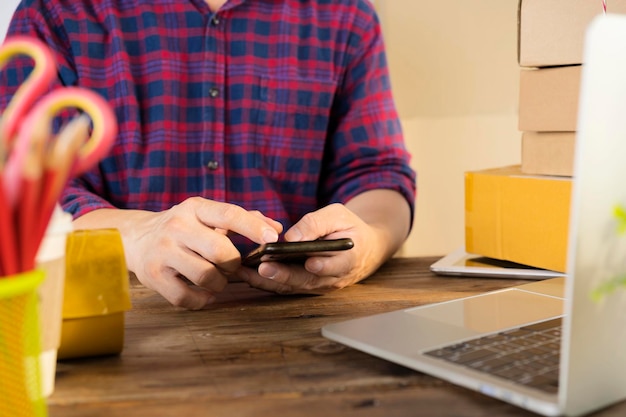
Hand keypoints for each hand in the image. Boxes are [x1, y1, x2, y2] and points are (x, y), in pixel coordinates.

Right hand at [73, 197, 281, 308]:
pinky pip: (186, 297)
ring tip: (217, 278)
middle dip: (234, 263)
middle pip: (221, 251)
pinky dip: (202, 300)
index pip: (229, 214)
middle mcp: (177, 226)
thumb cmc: (184, 227)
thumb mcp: (208, 215)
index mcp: (195, 208)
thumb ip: (244, 219)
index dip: (253, 227)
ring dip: (220, 283)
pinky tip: (203, 292)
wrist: (136, 238)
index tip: (273, 239)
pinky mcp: (154, 277)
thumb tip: (277, 228)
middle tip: (231, 266)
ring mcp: (163, 252)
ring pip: (206, 277)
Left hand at [238, 190, 409, 293]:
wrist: (361, 247)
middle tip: (264, 268)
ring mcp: (320, 286)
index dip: (324, 267)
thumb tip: (291, 237)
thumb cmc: (349, 227)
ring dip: (269, 282)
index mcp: (349, 259)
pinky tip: (248, 274)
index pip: (337, 266)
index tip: (310, 263)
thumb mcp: (339, 215)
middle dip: (285, 275)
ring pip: (293, 287)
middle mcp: (334, 278)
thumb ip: (317, 223)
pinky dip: (267, 283)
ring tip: (246, 273)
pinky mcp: (307, 287)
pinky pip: (286, 287)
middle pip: (308, 280)